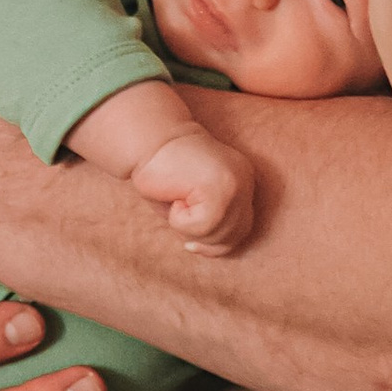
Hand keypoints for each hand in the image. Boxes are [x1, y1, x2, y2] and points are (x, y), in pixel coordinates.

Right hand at [128, 125, 256, 256]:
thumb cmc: (162, 173)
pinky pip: (202, 226)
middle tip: (178, 214)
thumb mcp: (190, 203)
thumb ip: (208, 223)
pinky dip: (180, 220)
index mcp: (242, 179)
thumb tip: (210, 250)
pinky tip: (174, 195)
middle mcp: (245, 180)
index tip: (191, 244)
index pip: (242, 227)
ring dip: (187, 227)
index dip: (217, 243)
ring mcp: (236, 183)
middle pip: (235, 235)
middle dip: (203, 239)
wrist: (147, 140)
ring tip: (176, 198)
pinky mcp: (221, 187)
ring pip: (218, 234)